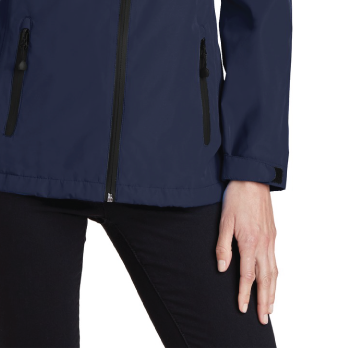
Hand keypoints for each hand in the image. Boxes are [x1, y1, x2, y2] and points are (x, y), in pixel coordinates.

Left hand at [216, 180, 277, 324]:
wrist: (252, 177)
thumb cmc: (236, 197)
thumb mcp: (224, 221)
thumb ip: (223, 246)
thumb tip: (222, 268)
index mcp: (250, 242)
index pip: (247, 275)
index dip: (244, 293)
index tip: (242, 308)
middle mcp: (264, 244)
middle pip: (265, 279)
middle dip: (264, 300)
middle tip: (264, 318)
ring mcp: (270, 239)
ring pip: (273, 271)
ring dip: (272, 291)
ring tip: (270, 307)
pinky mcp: (273, 234)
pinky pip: (275, 260)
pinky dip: (275, 276)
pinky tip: (272, 281)